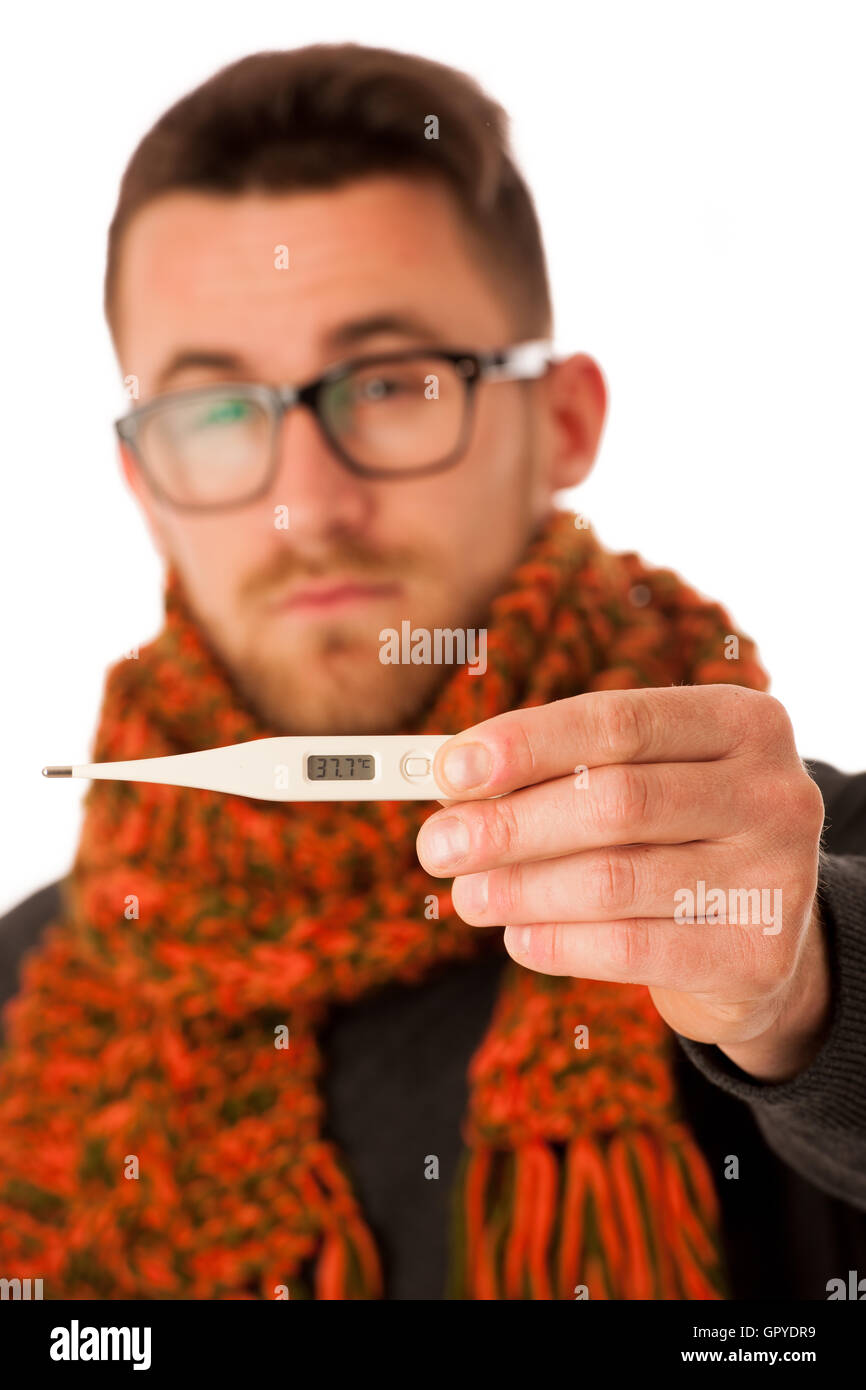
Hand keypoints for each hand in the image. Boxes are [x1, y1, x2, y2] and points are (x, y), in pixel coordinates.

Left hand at [416, 685, 830, 1082]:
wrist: (760, 940)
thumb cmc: (675, 838)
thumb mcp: (636, 781)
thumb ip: (561, 770)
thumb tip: (452, 776)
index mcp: (742, 721)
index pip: (617, 721)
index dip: (527, 744)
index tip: (449, 769)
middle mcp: (773, 791)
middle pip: (614, 801)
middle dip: (510, 824)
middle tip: (437, 846)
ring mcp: (776, 876)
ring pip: (614, 878)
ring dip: (520, 889)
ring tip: (469, 895)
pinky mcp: (755, 957)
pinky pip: (628, 948)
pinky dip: (557, 942)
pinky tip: (518, 937)